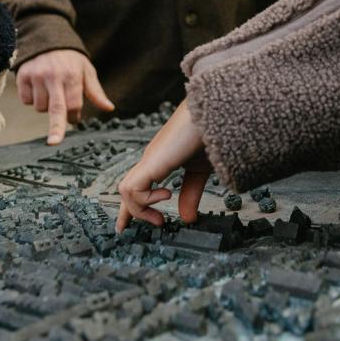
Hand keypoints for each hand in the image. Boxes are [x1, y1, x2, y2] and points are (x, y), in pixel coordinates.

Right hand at [17, 48, 113, 145]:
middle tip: (54, 142)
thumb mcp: (86, 71)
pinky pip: (26, 100)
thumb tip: (109, 108)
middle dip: (55, 127)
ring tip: (50, 91)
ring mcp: (36, 76)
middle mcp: (53, 76)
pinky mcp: (22, 76)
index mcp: (72, 76)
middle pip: (55, 108)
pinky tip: (38, 87)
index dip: (74, 116)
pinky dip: (32, 99)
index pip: (73, 104)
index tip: (74, 119)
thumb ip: (96, 92)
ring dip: (45, 106)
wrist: (47, 38)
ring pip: (40, 107)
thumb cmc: (70, 60)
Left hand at [115, 101, 211, 229]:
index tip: (124, 225)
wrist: (215, 114)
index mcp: (159, 161)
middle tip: (139, 227)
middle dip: (127, 213)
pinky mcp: (153, 161)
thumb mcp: (200, 172)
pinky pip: (133, 188)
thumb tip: (186, 218)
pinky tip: (166, 194)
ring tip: (161, 216)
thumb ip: (191, 193)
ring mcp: (150, 159)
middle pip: (126, 189)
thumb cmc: (210, 135)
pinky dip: (145, 199)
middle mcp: (150, 160)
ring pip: (126, 190)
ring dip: (140, 209)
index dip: (131, 208)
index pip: (137, 186)